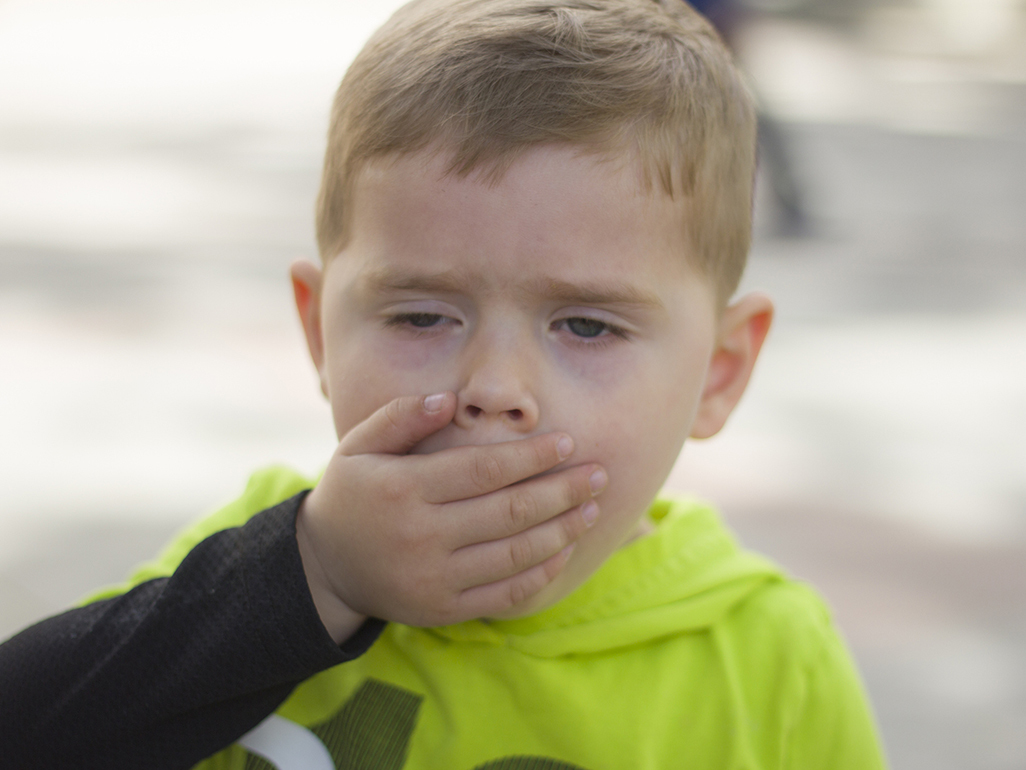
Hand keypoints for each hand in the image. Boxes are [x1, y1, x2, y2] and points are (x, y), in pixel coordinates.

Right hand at [295, 392, 605, 641]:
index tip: (568, 442)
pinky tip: (564, 549)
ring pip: (513, 555)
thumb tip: (448, 400)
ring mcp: (432, 578)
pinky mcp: (441, 609)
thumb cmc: (352, 494)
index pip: (483, 470)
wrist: (325, 567)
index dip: (531, 457)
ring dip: (561, 531)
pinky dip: (540, 574)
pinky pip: (503, 594)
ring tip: (591, 509)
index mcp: (402, 489)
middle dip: (562, 491)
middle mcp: (420, 536)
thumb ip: (399, 416)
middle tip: (599, 475)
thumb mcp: (358, 446)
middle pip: (509, 513)